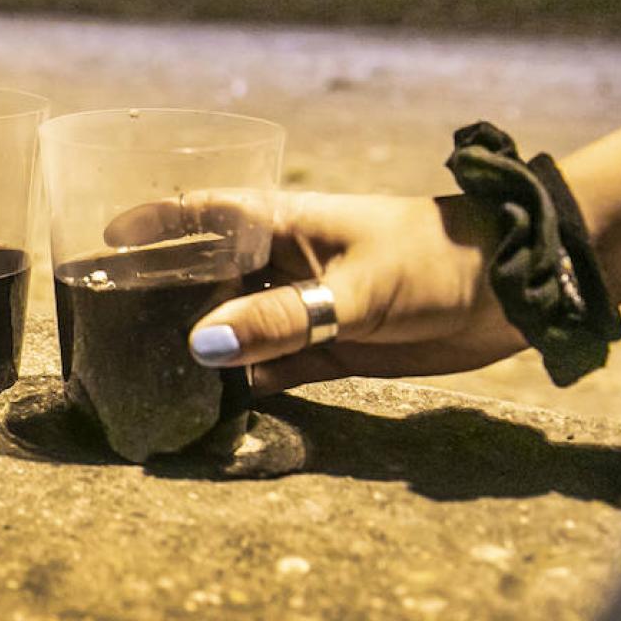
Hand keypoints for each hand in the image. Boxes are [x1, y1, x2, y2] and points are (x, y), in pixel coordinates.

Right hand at [108, 190, 522, 394]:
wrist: (515, 290)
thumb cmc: (434, 260)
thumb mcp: (356, 288)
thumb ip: (282, 319)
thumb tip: (202, 346)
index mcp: (285, 224)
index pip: (205, 213)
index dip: (155, 221)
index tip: (104, 239)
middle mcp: (286, 263)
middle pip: (209, 276)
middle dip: (163, 295)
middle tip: (108, 325)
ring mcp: (307, 307)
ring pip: (237, 327)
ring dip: (202, 348)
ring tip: (146, 374)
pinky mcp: (332, 349)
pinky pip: (273, 368)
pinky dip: (245, 387)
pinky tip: (212, 408)